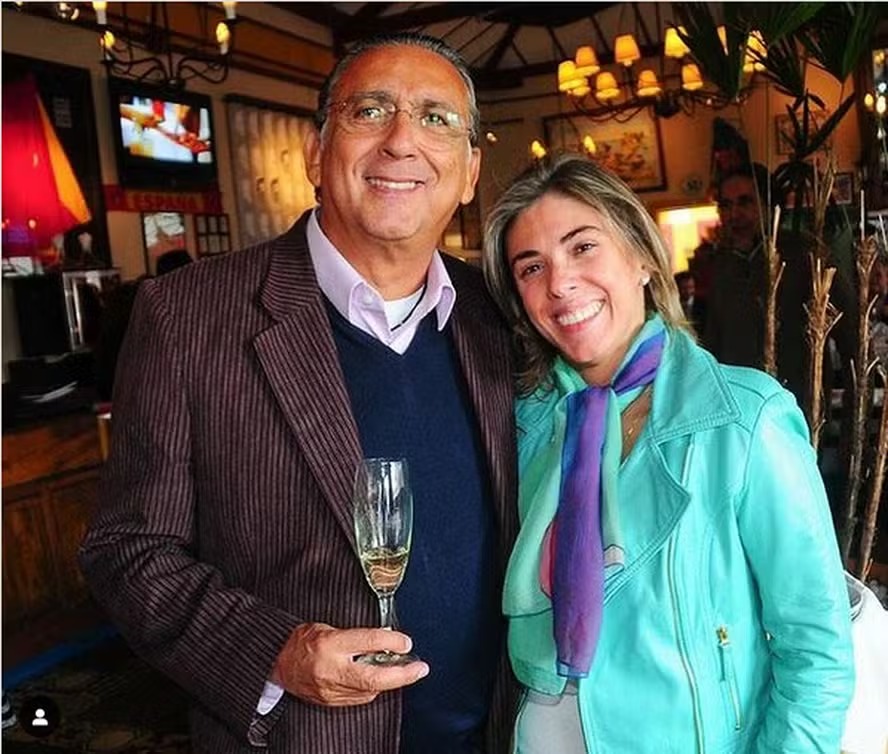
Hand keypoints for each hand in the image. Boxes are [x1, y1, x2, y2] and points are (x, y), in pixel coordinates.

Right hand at [271, 622, 428, 705]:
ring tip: (404, 670)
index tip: (406, 642)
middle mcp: (331, 669)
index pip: (368, 642)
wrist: (276, 663)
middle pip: (373, 678)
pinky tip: (380, 680)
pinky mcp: (330, 702)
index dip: (391, 642)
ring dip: (390, 682)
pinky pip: (359, 698)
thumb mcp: (328, 627)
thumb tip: (386, 639)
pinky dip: (373, 689)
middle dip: (402, 675)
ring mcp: (330, 690)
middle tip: (421, 669)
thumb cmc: (302, 640)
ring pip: (370, 691)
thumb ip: (357, 635)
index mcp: (330, 644)